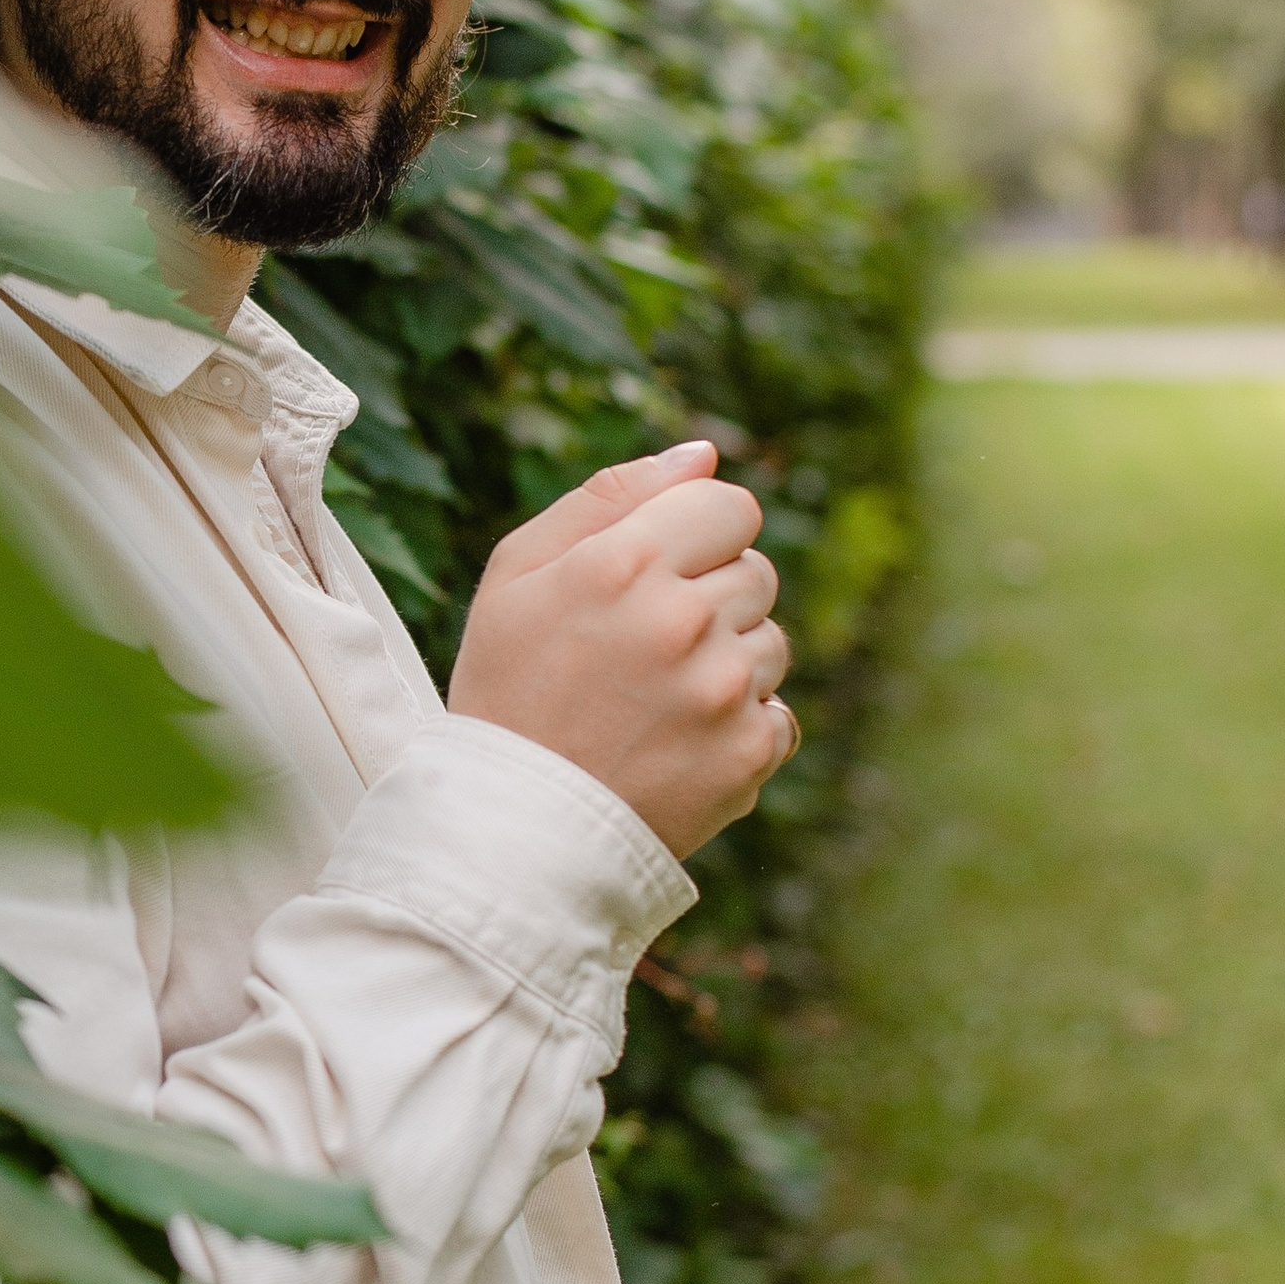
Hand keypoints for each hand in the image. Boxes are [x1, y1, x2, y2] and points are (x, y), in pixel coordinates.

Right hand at [447, 437, 794, 858]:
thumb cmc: (507, 690)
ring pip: (772, 643)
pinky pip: (777, 715)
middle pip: (757, 572)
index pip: (730, 505)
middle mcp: (683, 619)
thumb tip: (703, 453)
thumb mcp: (518, 574)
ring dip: (729, 664)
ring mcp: (723, 691)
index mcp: (624, 561)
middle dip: (712, 599)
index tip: (657, 575)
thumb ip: (608, 497)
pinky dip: (737, 730)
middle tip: (643, 649)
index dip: (696, 536)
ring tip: (656, 703)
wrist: (511, 830)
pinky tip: (676, 747)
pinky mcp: (748, 755)